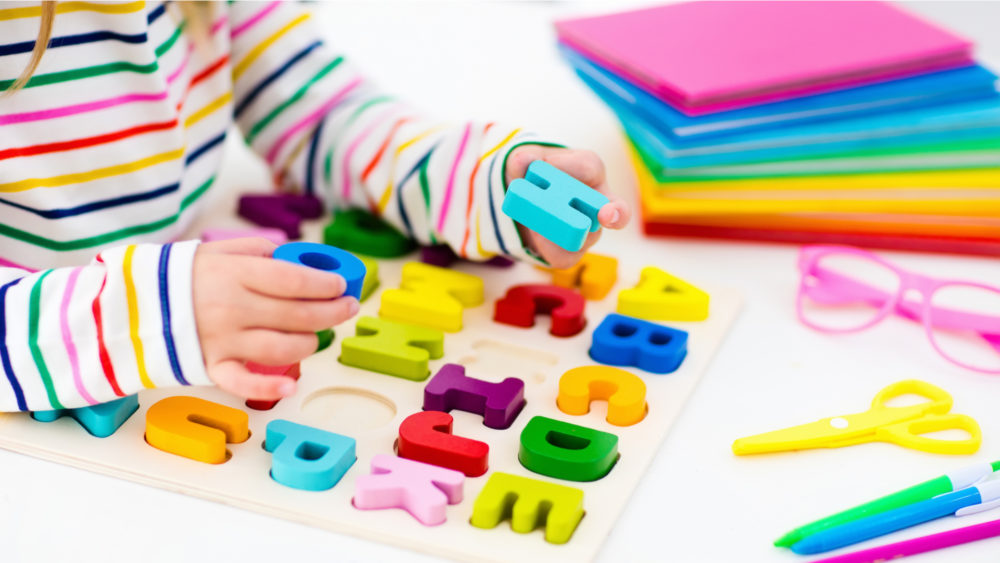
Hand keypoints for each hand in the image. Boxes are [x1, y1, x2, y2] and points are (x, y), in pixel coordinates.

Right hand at [192, 238, 359, 400]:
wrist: (133, 305)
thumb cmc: (185, 276)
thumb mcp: (219, 250)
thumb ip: (260, 251)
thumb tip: (297, 257)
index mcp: (235, 274)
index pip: (292, 280)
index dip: (324, 284)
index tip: (340, 285)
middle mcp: (231, 307)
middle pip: (296, 314)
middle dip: (331, 312)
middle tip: (348, 307)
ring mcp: (221, 340)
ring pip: (281, 348)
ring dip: (309, 342)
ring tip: (319, 334)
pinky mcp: (211, 367)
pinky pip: (242, 383)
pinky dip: (267, 388)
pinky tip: (291, 385)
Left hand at [505, 145, 629, 268]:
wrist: (522, 204)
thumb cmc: (534, 175)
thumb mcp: (523, 162)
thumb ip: (523, 158)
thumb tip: (523, 160)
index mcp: (588, 170)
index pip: (590, 166)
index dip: (571, 166)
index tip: (547, 164)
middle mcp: (597, 200)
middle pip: (616, 209)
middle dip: (615, 213)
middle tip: (606, 215)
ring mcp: (589, 229)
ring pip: (588, 237)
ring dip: (564, 232)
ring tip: (537, 226)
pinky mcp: (573, 250)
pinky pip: (567, 256)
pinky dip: (550, 249)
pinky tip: (535, 237)